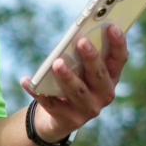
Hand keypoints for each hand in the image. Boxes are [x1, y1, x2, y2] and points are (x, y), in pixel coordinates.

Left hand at [22, 24, 127, 141]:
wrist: (60, 118)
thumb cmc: (75, 83)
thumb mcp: (83, 70)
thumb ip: (84, 55)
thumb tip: (75, 34)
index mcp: (111, 78)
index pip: (119, 59)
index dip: (118, 43)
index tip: (111, 25)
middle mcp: (104, 95)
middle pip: (99, 75)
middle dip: (91, 58)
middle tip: (81, 40)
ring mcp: (88, 110)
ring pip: (77, 91)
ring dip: (67, 77)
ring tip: (56, 62)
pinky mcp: (69, 120)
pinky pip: (51, 104)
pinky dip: (37, 92)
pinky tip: (26, 80)